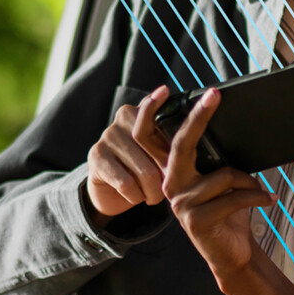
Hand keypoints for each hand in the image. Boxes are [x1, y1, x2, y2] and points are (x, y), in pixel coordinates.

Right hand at [86, 86, 173, 222]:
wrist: (111, 190)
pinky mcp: (97, 156)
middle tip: (169, 187)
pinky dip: (136, 196)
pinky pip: (127, 184)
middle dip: (169, 176)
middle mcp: (125, 117)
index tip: (171, 98)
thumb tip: (197, 141)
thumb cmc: (143, 168)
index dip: (172, 120)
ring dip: (153, 192)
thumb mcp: (160, 152)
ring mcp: (108, 135)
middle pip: (160, 150)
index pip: (162, 112)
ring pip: (146, 172)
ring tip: (152, 195)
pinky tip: (135, 195)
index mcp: (144, 111)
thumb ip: (173, 141)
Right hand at [157, 90, 275, 286]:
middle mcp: (172, 186)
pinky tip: (268, 200)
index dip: (183, 115)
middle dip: (198, 117)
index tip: (204, 92)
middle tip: (213, 95)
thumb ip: (218, 161)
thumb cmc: (230, 213)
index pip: (174, 138)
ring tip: (259, 191)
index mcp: (177, 173)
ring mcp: (181, 204)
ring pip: (223, 175)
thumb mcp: (224, 182)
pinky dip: (256, 196)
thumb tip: (234, 130)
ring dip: (249, 182)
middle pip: (182, 145)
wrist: (233, 253)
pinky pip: (234, 198)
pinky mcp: (196, 221)